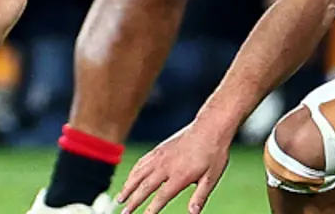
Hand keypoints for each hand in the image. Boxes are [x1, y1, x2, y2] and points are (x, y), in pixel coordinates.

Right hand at [117, 122, 232, 213]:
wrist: (210, 128)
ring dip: (127, 187)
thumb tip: (193, 213)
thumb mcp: (212, 178)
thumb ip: (200, 196)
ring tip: (120, 198)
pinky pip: (141, 162)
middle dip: (133, 201)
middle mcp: (166, 166)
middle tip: (124, 213)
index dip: (151, 209)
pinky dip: (133, 172)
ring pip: (138, 173)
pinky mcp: (159, 149)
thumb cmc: (214, 154)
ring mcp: (160, 156)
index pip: (161, 197)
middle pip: (144, 187)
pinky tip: (130, 178)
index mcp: (180, 175)